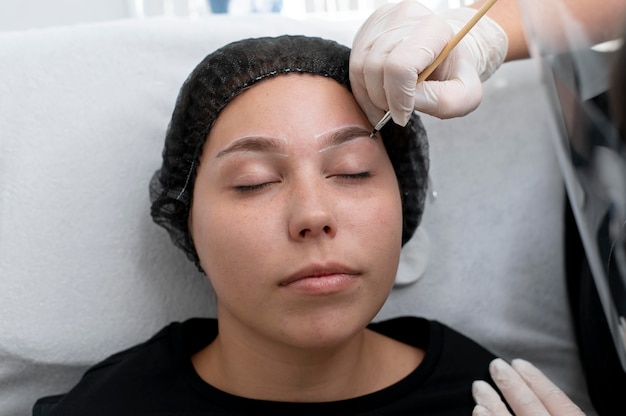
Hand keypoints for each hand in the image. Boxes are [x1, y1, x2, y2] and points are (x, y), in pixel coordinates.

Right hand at [350, 0, 507, 124]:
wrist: (445, 52)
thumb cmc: (455, 74)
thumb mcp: (465, 95)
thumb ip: (442, 102)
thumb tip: (405, 104)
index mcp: (434, 28)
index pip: (400, 66)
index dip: (397, 98)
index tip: (404, 115)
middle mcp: (406, 16)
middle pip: (375, 67)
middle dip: (382, 99)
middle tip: (396, 112)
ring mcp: (383, 20)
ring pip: (359, 66)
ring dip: (369, 96)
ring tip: (387, 106)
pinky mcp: (368, 29)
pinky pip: (353, 64)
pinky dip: (362, 87)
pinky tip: (378, 94)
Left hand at [472, 358, 585, 415]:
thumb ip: (564, 409)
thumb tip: (547, 394)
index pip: (557, 400)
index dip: (538, 380)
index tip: (521, 364)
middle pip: (530, 407)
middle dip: (511, 384)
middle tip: (495, 366)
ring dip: (492, 402)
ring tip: (479, 387)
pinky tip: (478, 410)